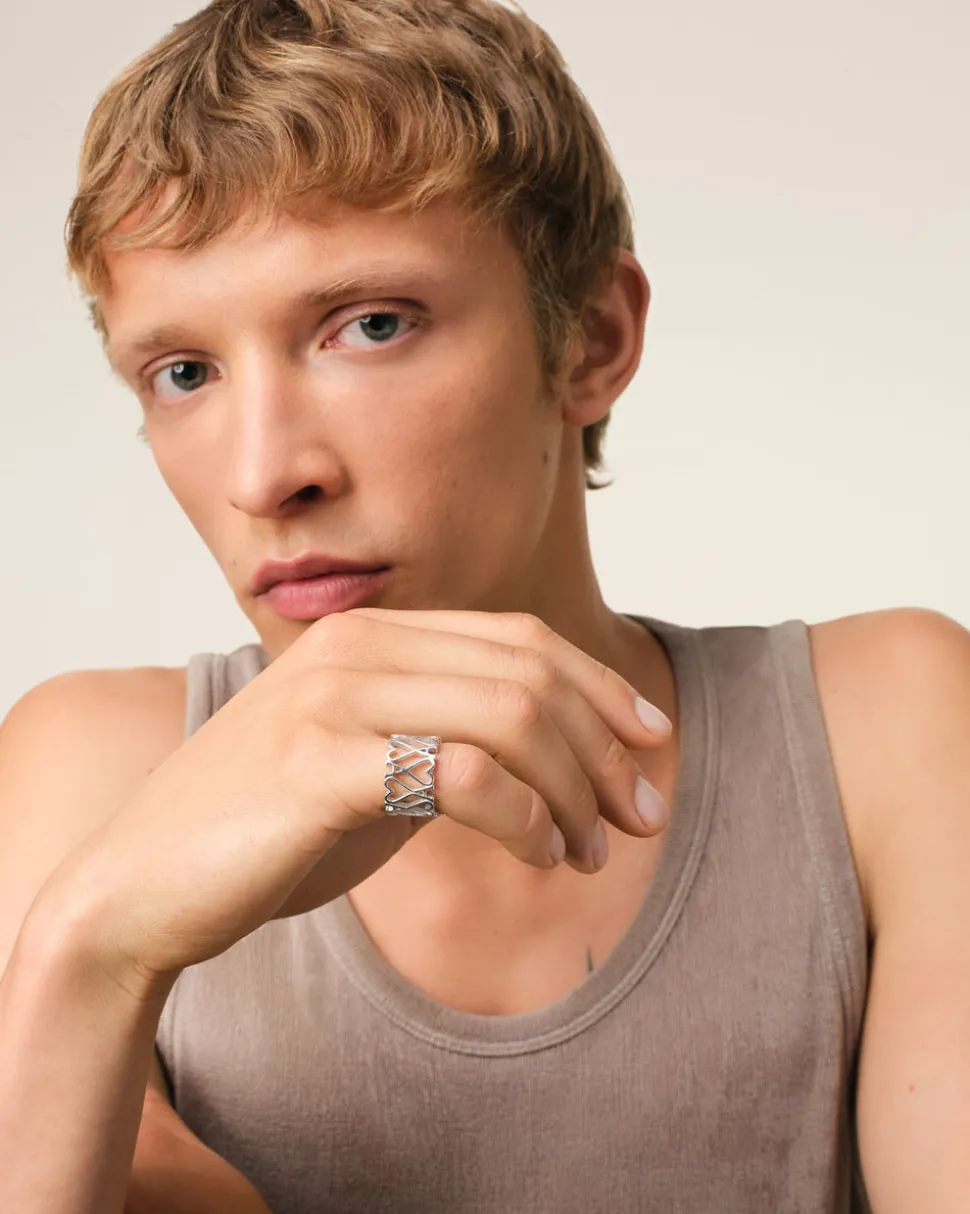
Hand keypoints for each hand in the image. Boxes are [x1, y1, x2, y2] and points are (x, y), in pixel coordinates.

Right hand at [42, 609, 670, 993]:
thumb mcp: (369, 764)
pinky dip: (525, 818)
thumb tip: (555, 759)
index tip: (651, 744)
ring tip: (593, 854)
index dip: (600, 688)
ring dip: (575, 791)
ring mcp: (334, 696)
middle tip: (642, 816)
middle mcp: (356, 645)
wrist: (143, 883)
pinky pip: (461, 776)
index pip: (521, 639)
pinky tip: (540, 857)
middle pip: (530, 674)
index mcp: (372, 634)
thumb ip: (444, 740)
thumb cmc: (265, 827)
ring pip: (510, 717)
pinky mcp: (320, 763)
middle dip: (605, 749)